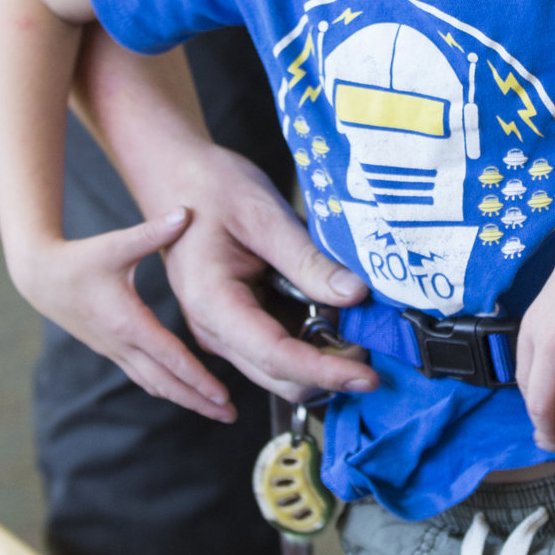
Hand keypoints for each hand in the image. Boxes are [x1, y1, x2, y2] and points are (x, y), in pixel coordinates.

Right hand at [6, 208, 234, 418]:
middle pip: (166, 382)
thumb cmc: (80, 258)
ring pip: (154, 384)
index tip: (222, 396)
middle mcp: (122, 343)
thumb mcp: (116, 244)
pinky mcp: (111, 349)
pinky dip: (165, 387)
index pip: (170, 358)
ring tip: (214, 410)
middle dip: (199, 401)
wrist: (40, 276)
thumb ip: (153, 231)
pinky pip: (143, 376)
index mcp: (128, 321)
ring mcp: (115, 350)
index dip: (198, 379)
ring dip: (184, 399)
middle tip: (230, 416)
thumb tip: (186, 212)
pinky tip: (183, 392)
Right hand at [152, 143, 376, 404]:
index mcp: (212, 303)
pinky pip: (279, 349)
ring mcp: (225, 331)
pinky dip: (311, 343)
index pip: (275, 356)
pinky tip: (336, 317)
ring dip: (323, 360)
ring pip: (281, 371)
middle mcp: (214, 329)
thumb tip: (355, 295)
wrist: (177, 178)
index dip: (324, 371)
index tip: (366, 376)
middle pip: (280, 377)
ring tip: (359, 328)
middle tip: (376, 344)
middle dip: (330, 372)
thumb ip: (308, 260)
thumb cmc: (211, 189)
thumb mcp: (265, 216)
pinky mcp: (238, 324)